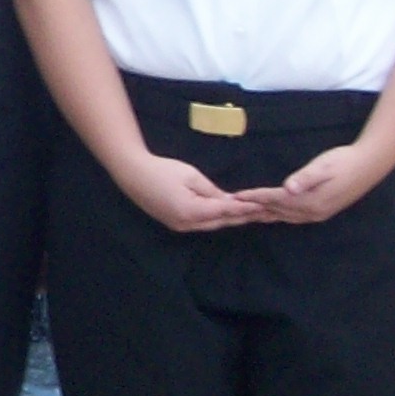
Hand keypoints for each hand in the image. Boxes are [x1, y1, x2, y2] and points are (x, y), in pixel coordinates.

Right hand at [112, 151, 263, 233]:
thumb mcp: (191, 175)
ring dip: (229, 220)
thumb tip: (229, 201)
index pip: (226, 211)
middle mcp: (186, 224)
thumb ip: (212, 191)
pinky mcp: (174, 223)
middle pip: (220, 222)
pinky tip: (225, 215)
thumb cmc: (162, 169)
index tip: (263, 206)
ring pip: (211, 225)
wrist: (131, 173)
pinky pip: (200, 224)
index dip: (246, 209)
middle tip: (262, 213)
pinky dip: (215, 219)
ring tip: (249, 215)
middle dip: (241, 217)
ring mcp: (179, 226)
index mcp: (192, 211)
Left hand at [234, 140, 390, 227]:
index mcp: (309, 201)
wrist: (369, 165)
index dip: (254, 197)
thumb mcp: (323, 166)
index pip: (274, 200)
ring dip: (264, 214)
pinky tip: (271, 214)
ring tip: (245, 213)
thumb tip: (289, 188)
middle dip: (254, 209)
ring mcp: (317, 214)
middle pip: (276, 211)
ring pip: (284, 217)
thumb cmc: (343, 161)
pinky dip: (278, 215)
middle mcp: (311, 212)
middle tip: (232, 208)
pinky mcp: (322, 211)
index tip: (235, 196)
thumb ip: (305, 178)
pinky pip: (293, 217)